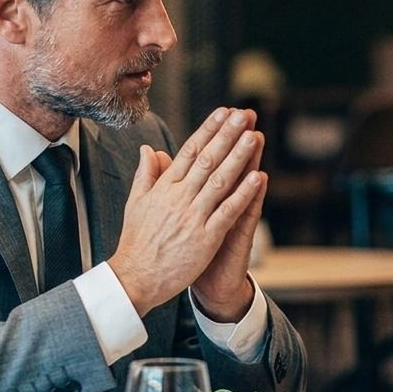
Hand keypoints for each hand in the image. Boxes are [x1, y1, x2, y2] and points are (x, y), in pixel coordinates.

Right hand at [108, 108, 266, 314]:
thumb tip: (148, 148)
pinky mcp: (204, 238)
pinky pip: (227, 212)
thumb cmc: (137, 241)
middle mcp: (179, 198)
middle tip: (243, 115)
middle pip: (207, 160)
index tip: (223, 113)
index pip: (189, 152)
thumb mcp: (136, 203)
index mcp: (164, 188)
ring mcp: (193, 217)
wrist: (135, 278)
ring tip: (253, 136)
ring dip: (238, 157)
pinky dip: (243, 194)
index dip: (208, 130)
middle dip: (226, 135)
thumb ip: (146, 175)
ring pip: (220, 181)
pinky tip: (258, 177)